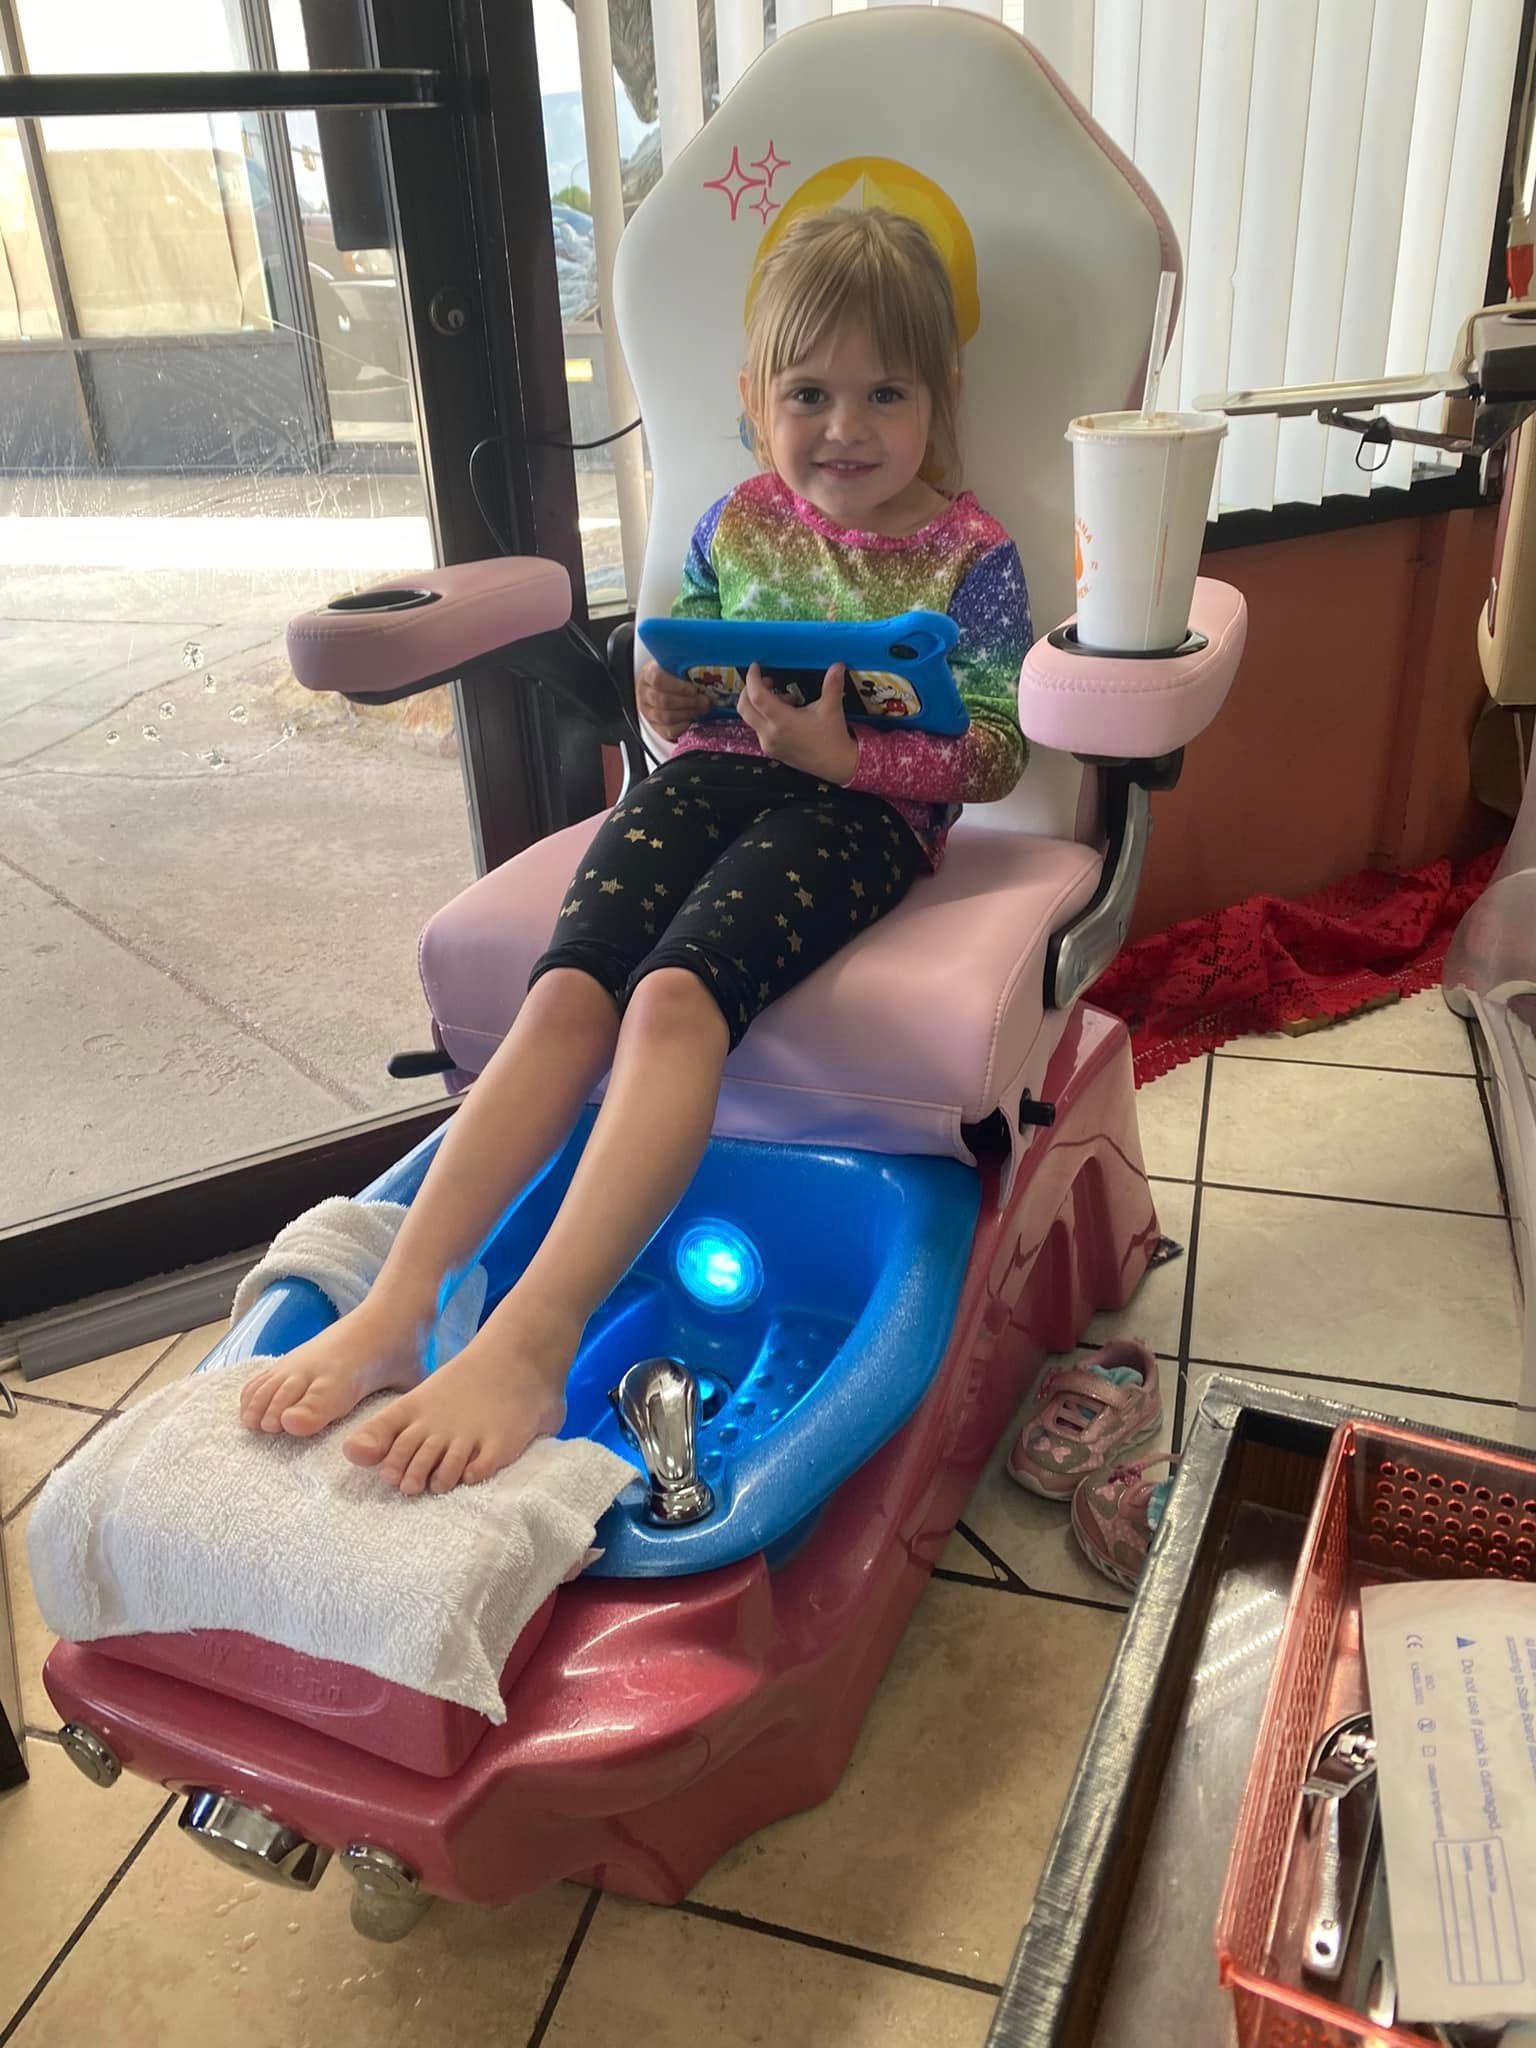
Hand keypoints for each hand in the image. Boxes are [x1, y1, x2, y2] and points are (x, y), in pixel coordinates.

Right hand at [636, 659, 708, 741]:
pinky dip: (682, 726)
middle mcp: (644, 694)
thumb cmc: (670, 675)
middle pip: (663, 700)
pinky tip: (691, 720)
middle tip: (704, 701)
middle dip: (688, 702)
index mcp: (647, 674)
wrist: (659, 688)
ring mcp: (647, 712)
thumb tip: (705, 675)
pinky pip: (667, 731)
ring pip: (665, 717)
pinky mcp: (655, 727)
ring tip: (702, 709)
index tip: (693, 689)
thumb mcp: (674, 666)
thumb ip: (684, 669)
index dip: (678, 686)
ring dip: (687, 713)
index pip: (658, 679)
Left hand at [738, 663, 858, 783]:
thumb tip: (837, 666)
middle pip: (744, 707)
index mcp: (782, 721)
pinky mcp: (771, 750)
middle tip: (766, 681)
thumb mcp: (831, 708)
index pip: (756, 696)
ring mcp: (769, 743)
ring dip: (760, 703)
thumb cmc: (832, 738)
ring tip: (786, 699)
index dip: (753, 679)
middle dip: (750, 690)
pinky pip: (759, 728)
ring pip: (751, 718)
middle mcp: (770, 734)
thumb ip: (832, 684)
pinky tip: (787, 713)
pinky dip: (766, 716)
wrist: (836, 764)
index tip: (756, 667)